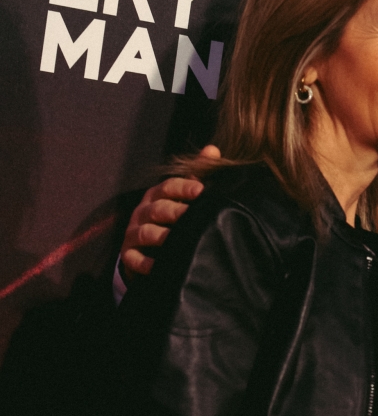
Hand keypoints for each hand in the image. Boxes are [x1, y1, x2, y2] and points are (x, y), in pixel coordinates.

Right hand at [119, 147, 217, 277]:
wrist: (146, 250)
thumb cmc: (170, 218)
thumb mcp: (182, 195)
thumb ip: (197, 173)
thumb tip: (212, 149)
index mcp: (157, 196)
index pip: (168, 187)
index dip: (183, 187)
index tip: (200, 190)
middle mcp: (143, 212)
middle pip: (157, 209)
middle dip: (174, 212)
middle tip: (190, 215)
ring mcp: (134, 233)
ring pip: (145, 232)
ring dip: (160, 236)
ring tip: (176, 240)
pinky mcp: (129, 255)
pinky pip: (133, 259)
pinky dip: (144, 263)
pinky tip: (156, 266)